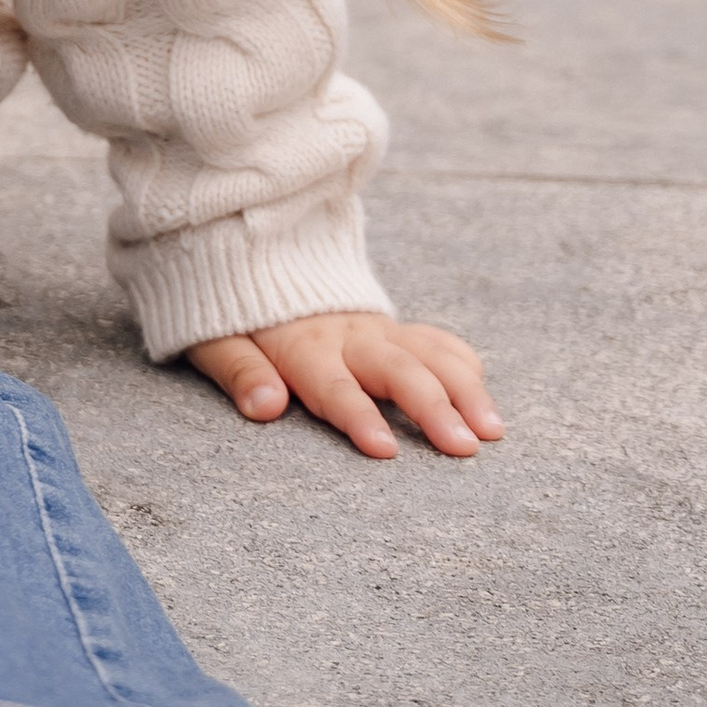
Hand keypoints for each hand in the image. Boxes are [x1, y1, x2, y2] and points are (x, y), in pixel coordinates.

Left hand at [187, 312, 501, 459]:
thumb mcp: (214, 342)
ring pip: (428, 355)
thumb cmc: (231, 315)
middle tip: (465, 446)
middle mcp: (348, 336)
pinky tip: (484, 397)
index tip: (386, 451)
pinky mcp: (393, 328)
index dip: (358, 416)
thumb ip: (241, 373)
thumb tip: (264, 407)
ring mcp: (377, 329)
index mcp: (301, 345)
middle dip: (434, 407)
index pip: (333, 385)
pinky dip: (461, 364)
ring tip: (492, 431)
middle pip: (397, 369)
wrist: (254, 254)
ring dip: (464, 390)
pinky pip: (434, 341)